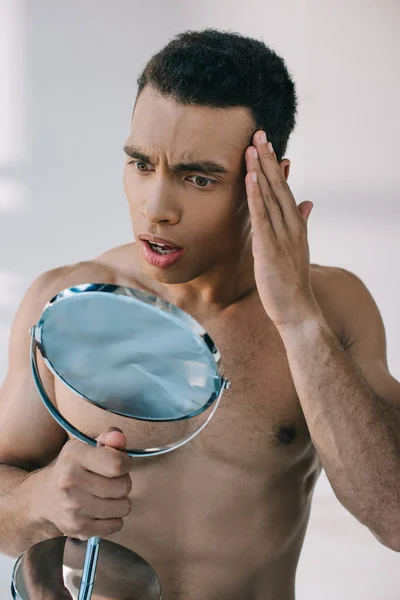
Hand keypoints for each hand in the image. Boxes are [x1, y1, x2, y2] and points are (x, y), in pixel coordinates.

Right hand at [32, 427, 131, 539]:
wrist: (46, 497)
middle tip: (110, 480)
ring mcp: (73, 507)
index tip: (119, 463)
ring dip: (120, 501)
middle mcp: (70, 481)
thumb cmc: (75, 467)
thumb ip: (109, 437)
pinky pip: (116, 525)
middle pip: (124, 486)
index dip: (126, 463)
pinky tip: (101, 510)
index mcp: (74, 456)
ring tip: (105, 494)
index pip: (117, 464)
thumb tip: (120, 439)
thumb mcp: (88, 446)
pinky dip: (114, 518)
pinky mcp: (77, 527)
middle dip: (123, 482)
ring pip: (123, 507)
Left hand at [245, 130, 319, 329]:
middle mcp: (291, 226)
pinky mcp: (270, 249)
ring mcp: (282, 236)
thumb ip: (301, 222)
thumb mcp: (298, 247)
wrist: (296, 309)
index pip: (284, 189)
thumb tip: (308, 202)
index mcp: (295, 225)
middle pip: (278, 187)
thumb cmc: (292, 281)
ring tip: (253, 148)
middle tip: (259, 133)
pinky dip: (256, 197)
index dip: (276, 166)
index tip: (267, 144)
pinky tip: (251, 179)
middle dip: (269, 159)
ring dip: (261, 172)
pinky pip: (262, 218)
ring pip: (270, 198)